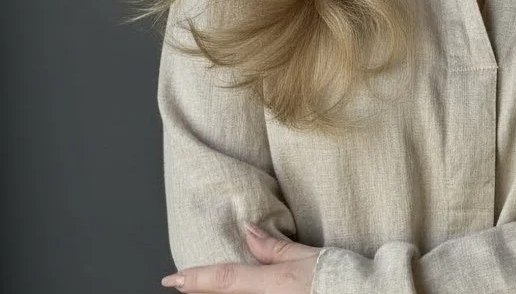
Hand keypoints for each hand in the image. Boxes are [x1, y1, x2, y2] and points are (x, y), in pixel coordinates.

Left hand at [160, 222, 321, 292]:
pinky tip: (256, 285)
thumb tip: (248, 231)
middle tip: (194, 280)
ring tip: (216, 281)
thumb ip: (274, 248)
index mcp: (273, 284)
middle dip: (209, 288)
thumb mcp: (308, 256)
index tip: (170, 279)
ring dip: (232, 291)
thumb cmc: (340, 275)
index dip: (196, 279)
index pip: (224, 279)